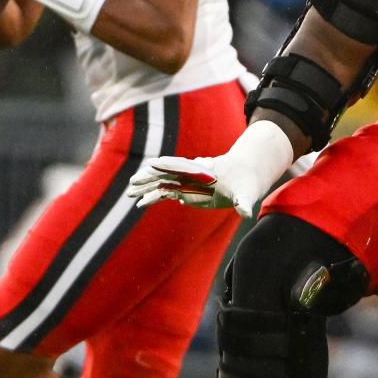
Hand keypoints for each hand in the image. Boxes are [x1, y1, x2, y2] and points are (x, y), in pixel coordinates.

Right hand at [126, 154, 266, 217]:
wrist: (246, 175)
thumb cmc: (247, 182)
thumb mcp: (247, 192)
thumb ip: (244, 202)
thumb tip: (246, 213)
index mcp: (205, 172)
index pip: (184, 166)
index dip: (168, 165)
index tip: (152, 164)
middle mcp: (193, 175)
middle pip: (168, 173)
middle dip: (150, 177)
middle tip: (133, 182)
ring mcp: (188, 182)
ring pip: (164, 183)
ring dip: (147, 187)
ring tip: (130, 192)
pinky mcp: (187, 191)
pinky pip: (167, 193)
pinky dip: (155, 197)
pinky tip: (142, 204)